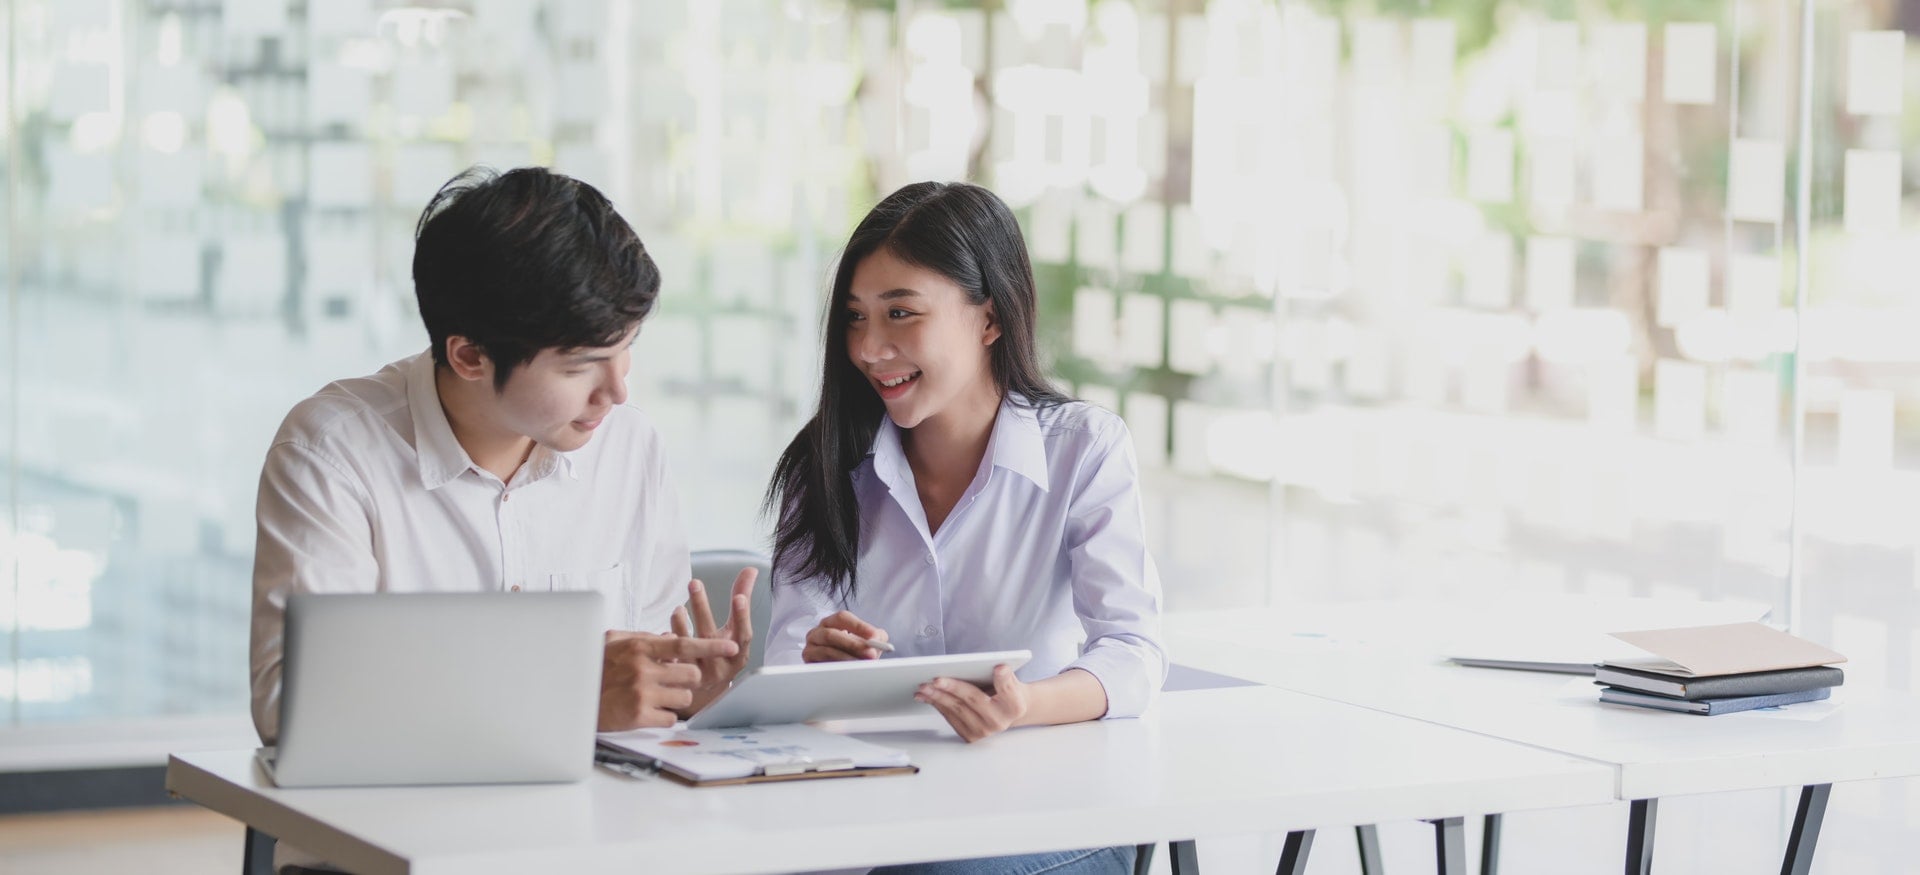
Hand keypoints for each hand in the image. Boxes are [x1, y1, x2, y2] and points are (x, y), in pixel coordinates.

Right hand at [597, 631, 736, 730]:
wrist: (568, 695)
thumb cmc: (591, 666)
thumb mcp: (613, 641)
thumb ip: (643, 637)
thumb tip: (670, 636)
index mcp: (640, 647)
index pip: (684, 643)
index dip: (712, 645)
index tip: (731, 647)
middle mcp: (643, 669)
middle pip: (691, 674)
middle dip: (687, 679)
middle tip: (672, 681)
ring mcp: (642, 693)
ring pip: (684, 698)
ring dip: (677, 699)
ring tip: (658, 697)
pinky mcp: (638, 716)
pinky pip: (669, 718)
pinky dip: (663, 717)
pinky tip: (648, 712)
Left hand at [671, 568, 757, 713]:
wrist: (708, 691)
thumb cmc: (724, 651)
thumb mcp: (735, 629)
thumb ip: (742, 598)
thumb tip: (751, 570)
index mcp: (738, 654)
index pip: (743, 634)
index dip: (742, 616)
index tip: (739, 597)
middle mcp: (721, 665)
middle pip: (710, 636)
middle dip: (702, 607)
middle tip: (694, 583)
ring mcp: (699, 674)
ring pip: (688, 647)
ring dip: (681, 625)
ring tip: (678, 608)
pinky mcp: (680, 679)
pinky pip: (670, 659)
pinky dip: (666, 644)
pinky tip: (662, 633)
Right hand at [802, 611, 888, 662]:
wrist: (843, 670)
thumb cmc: (855, 652)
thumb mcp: (868, 642)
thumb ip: (877, 637)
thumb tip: (877, 640)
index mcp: (832, 622)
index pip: (843, 618)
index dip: (859, 626)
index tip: (874, 637)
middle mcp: (818, 631)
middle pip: (832, 634)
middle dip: (853, 645)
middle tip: (870, 653)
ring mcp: (811, 646)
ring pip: (827, 650)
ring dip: (846, 658)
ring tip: (861, 665)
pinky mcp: (809, 662)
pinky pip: (821, 664)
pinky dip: (836, 668)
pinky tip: (847, 671)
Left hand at [916, 664, 1029, 742]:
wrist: (1004, 713)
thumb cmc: (1004, 693)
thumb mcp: (1011, 681)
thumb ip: (1006, 676)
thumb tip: (1000, 668)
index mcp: (1014, 706)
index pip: (1009, 690)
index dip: (1004, 680)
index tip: (999, 668)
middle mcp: (999, 722)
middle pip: (973, 700)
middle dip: (952, 688)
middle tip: (936, 679)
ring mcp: (983, 731)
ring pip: (956, 709)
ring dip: (937, 697)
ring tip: (924, 687)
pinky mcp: (969, 736)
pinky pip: (950, 717)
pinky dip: (937, 704)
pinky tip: (926, 695)